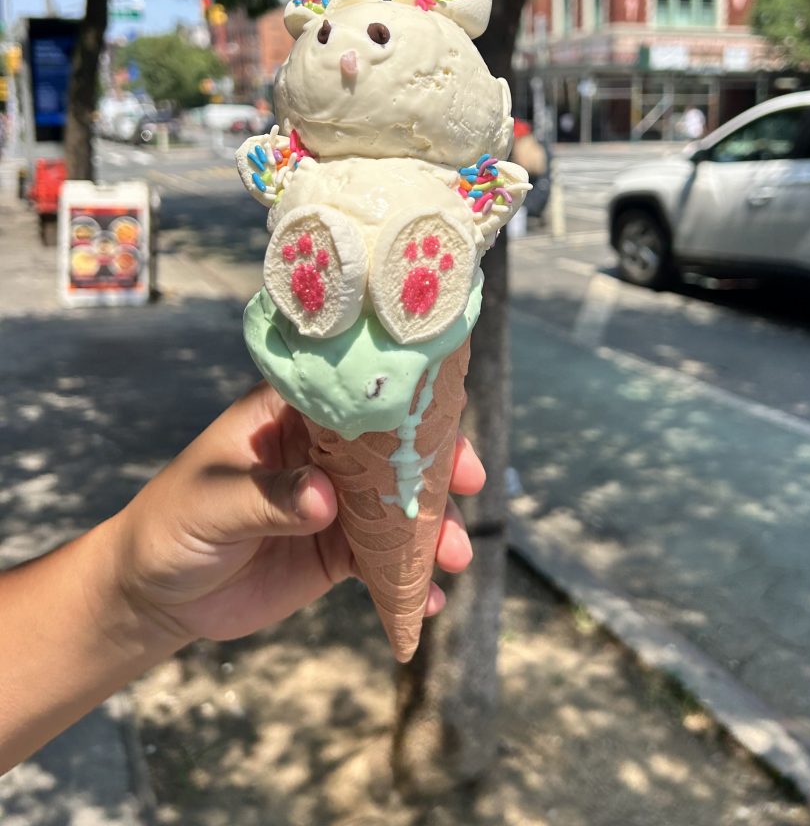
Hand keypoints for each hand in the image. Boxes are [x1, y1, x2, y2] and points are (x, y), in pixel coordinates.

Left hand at [113, 382, 484, 645]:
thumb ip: (268, 497)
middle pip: (391, 448)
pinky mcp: (337, 550)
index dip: (402, 403)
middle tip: (467, 487)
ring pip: (398, 505)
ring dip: (432, 528)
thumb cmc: (172, 525)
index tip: (441, 422)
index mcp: (290, 416)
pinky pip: (385, 560)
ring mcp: (335, 501)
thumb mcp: (212, 504)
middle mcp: (322, 451)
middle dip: (434, 466)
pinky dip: (410, 577)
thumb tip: (325, 498)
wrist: (156, 594)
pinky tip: (429, 600)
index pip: (353, 395)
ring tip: (455, 557)